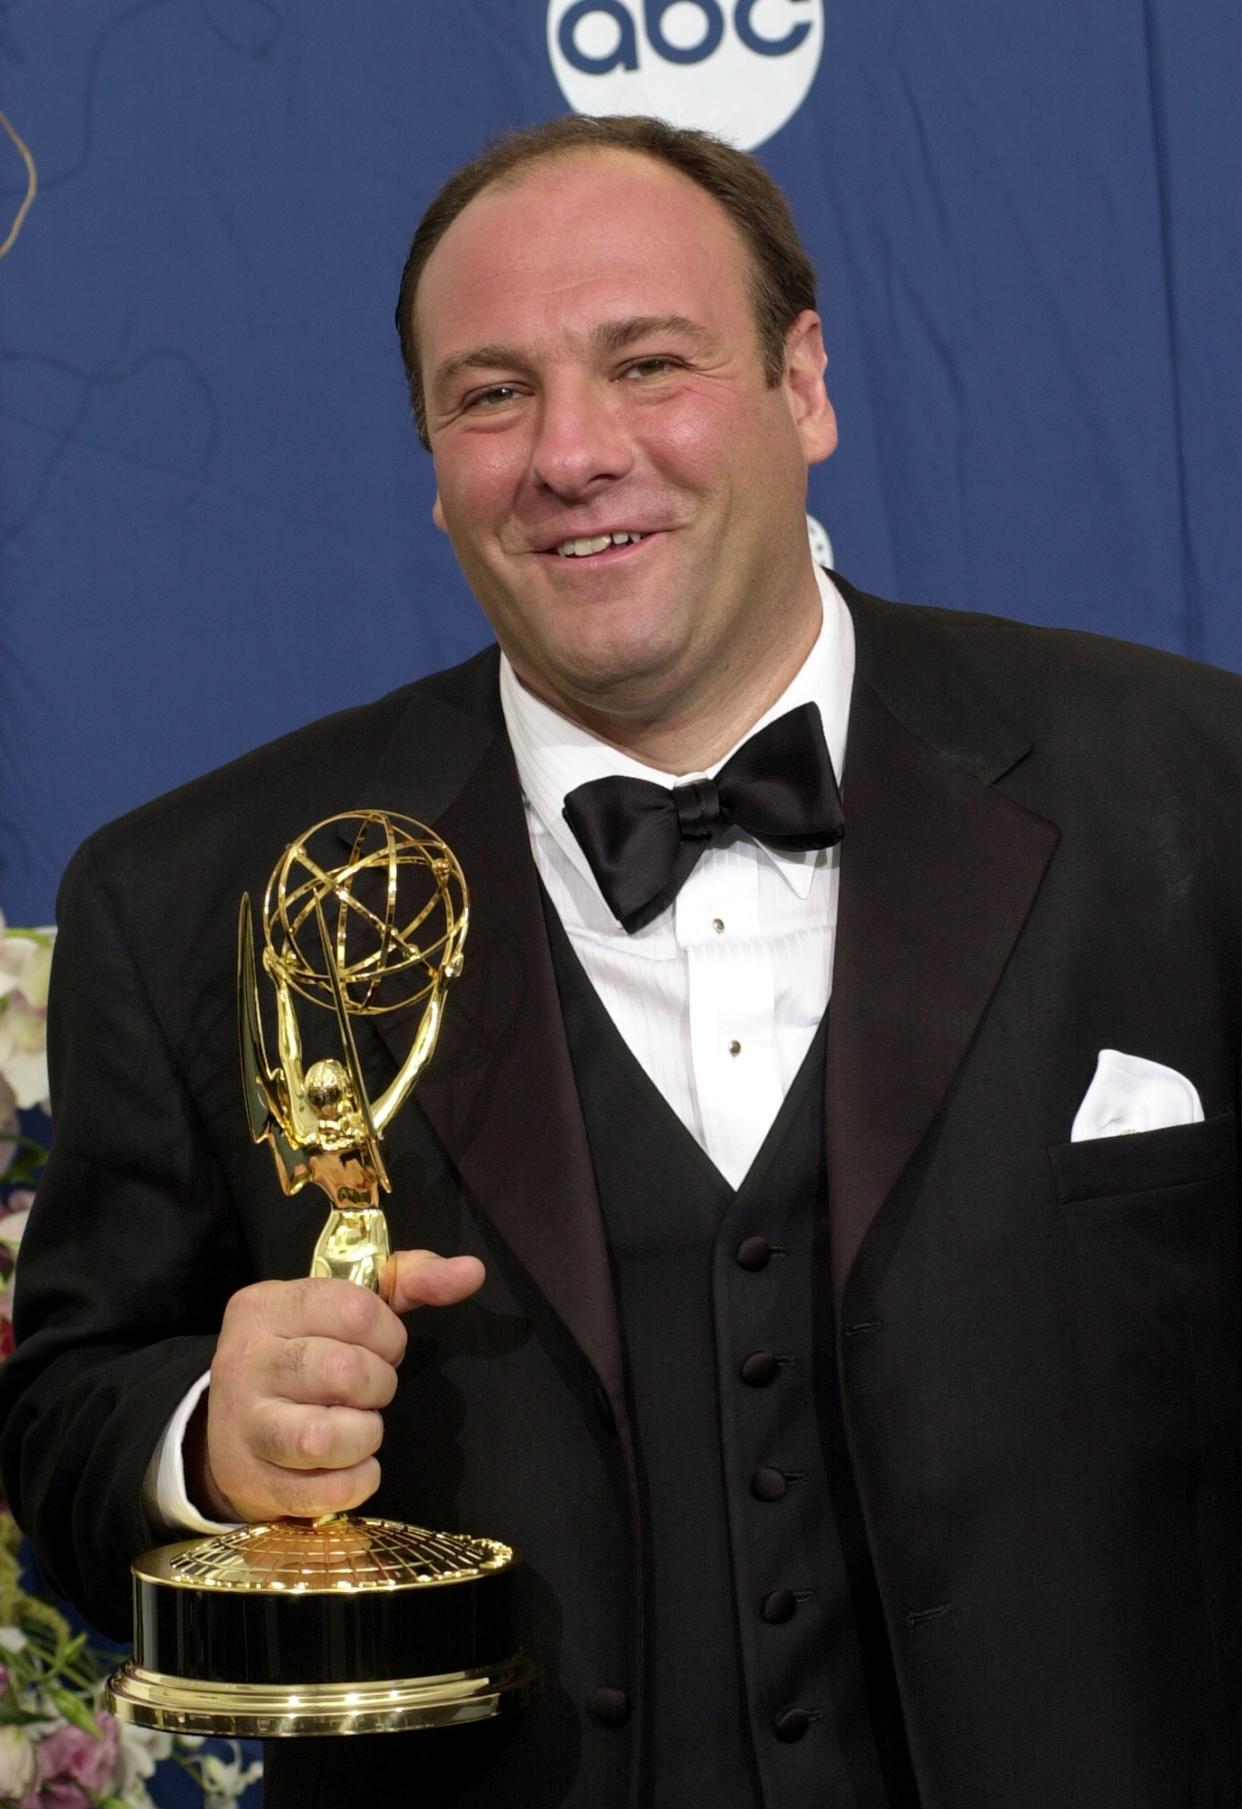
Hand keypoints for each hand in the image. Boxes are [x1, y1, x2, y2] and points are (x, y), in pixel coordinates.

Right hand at [193, 1251, 484, 1522]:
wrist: (230, 1426)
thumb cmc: (305, 1352)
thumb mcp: (346, 1303)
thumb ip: (410, 1280)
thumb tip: (472, 1271)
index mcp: (265, 1306)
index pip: (353, 1309)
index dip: (388, 1334)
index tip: (383, 1347)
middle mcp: (244, 1360)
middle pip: (344, 1372)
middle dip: (378, 1385)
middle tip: (370, 1390)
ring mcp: (242, 1425)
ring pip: (323, 1438)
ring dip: (364, 1435)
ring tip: (359, 1426)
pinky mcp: (250, 1482)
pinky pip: (324, 1492)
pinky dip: (356, 1481)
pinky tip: (353, 1464)